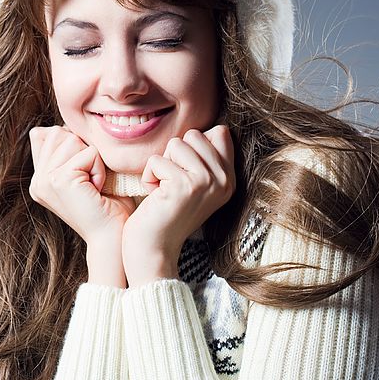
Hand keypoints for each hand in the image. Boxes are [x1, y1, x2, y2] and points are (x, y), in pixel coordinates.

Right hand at [28, 125, 137, 286]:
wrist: (113, 237)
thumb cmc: (109, 206)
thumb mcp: (85, 173)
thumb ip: (68, 152)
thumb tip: (49, 128)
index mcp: (40, 179)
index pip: (49, 135)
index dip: (76, 148)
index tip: (85, 177)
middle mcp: (37, 181)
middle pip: (61, 134)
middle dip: (85, 152)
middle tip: (92, 182)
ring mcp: (45, 181)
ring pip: (73, 140)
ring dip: (93, 161)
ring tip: (94, 186)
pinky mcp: (59, 180)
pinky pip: (88, 153)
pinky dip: (99, 168)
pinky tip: (97, 189)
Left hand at [121, 125, 235, 285]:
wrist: (155, 250)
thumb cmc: (167, 214)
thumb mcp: (196, 185)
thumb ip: (206, 158)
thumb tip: (216, 128)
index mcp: (229, 179)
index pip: (220, 132)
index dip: (194, 146)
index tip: (186, 172)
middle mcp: (224, 180)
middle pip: (195, 135)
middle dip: (175, 155)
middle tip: (173, 183)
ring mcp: (206, 183)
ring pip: (176, 144)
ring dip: (161, 166)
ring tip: (164, 190)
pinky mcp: (184, 186)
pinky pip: (157, 160)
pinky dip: (149, 177)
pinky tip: (155, 198)